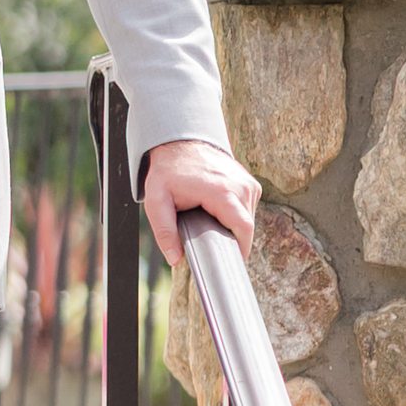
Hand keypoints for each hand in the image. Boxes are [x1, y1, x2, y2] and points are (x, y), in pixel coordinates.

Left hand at [141, 136, 257, 268]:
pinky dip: (235, 216)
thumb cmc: (168, 172)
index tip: (230, 263)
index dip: (240, 249)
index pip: (244, 229)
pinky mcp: (249, 183)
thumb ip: (164, 231)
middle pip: (246, 227)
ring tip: (211, 224)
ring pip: (248, 219)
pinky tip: (218, 213)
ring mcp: (248, 183)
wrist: (180, 142)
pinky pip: (248, 209)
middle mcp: (240, 186)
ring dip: (233, 227)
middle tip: (212, 246)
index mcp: (222, 192)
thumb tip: (175, 259)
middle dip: (232, 240)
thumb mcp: (156, 201)